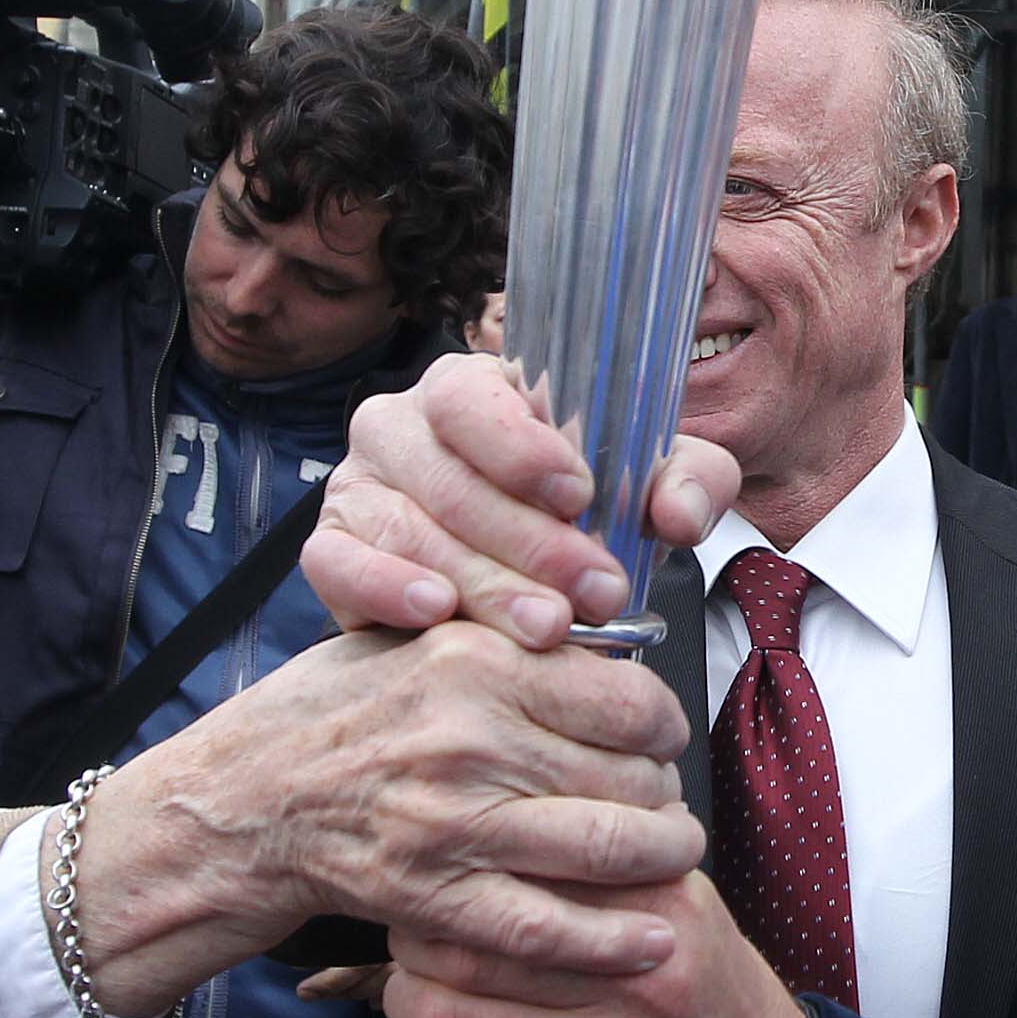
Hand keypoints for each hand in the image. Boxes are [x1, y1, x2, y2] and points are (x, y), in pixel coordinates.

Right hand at [63, 620, 706, 1017]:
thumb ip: (497, 639)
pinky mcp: (431, 897)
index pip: (626, 696)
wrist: (233, 806)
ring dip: (661, 861)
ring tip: (671, 859)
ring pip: (607, 848)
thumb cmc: (319, 717)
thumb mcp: (404, 642)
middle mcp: (469, 735)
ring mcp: (451, 822)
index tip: (664, 740)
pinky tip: (651, 943)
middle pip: (631, 773)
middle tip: (670, 807)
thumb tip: (596, 645)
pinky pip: (547, 928)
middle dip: (667, 797)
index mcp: (472, 661)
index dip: (666, 726)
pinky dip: (611, 942)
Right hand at [307, 352, 740, 645]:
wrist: (508, 581)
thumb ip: (686, 482)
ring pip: (408, 529)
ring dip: (483, 582)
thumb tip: (678, 512)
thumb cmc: (577, 517)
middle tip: (597, 592)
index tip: (582, 497)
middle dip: (530, 542)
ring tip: (548, 627)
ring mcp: (356, 485)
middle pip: (449, 478)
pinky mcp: (330, 547)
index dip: (521, 447)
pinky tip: (438, 614)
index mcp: (468, 390)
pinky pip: (337, 563)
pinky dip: (386, 588)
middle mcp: (398, 426)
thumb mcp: (644, 490)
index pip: (472, 398)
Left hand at [383, 872, 809, 1017]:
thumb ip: (602, 866)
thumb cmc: (705, 992)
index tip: (443, 879)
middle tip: (410, 939)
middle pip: (470, 943)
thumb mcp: (678, 905)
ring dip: (408, 1011)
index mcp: (653, 902)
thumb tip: (506, 829)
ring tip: (412, 999)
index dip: (459, 874)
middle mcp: (632, 973)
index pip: (520, 866)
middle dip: (416, 941)